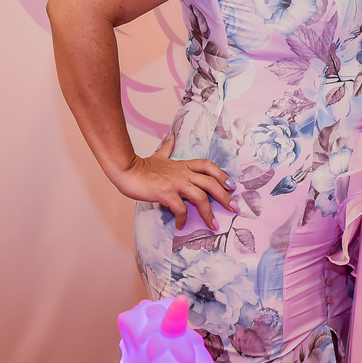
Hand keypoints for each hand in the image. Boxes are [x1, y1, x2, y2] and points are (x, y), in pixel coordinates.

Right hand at [111, 134, 236, 230]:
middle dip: (225, 196)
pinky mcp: (166, 193)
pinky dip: (183, 218)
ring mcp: (175, 183)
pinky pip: (181, 208)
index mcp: (183, 165)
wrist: (127, 171)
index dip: (222, 175)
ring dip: (209, 213)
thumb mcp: (159, 155)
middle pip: (211, 182)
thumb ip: (168, 148)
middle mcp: (183, 173)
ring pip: (200, 197)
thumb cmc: (142, 166)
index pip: (208, 166)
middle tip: (234, 208)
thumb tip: (172, 137)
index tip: (231, 186)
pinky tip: (182, 225)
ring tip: (214, 225)